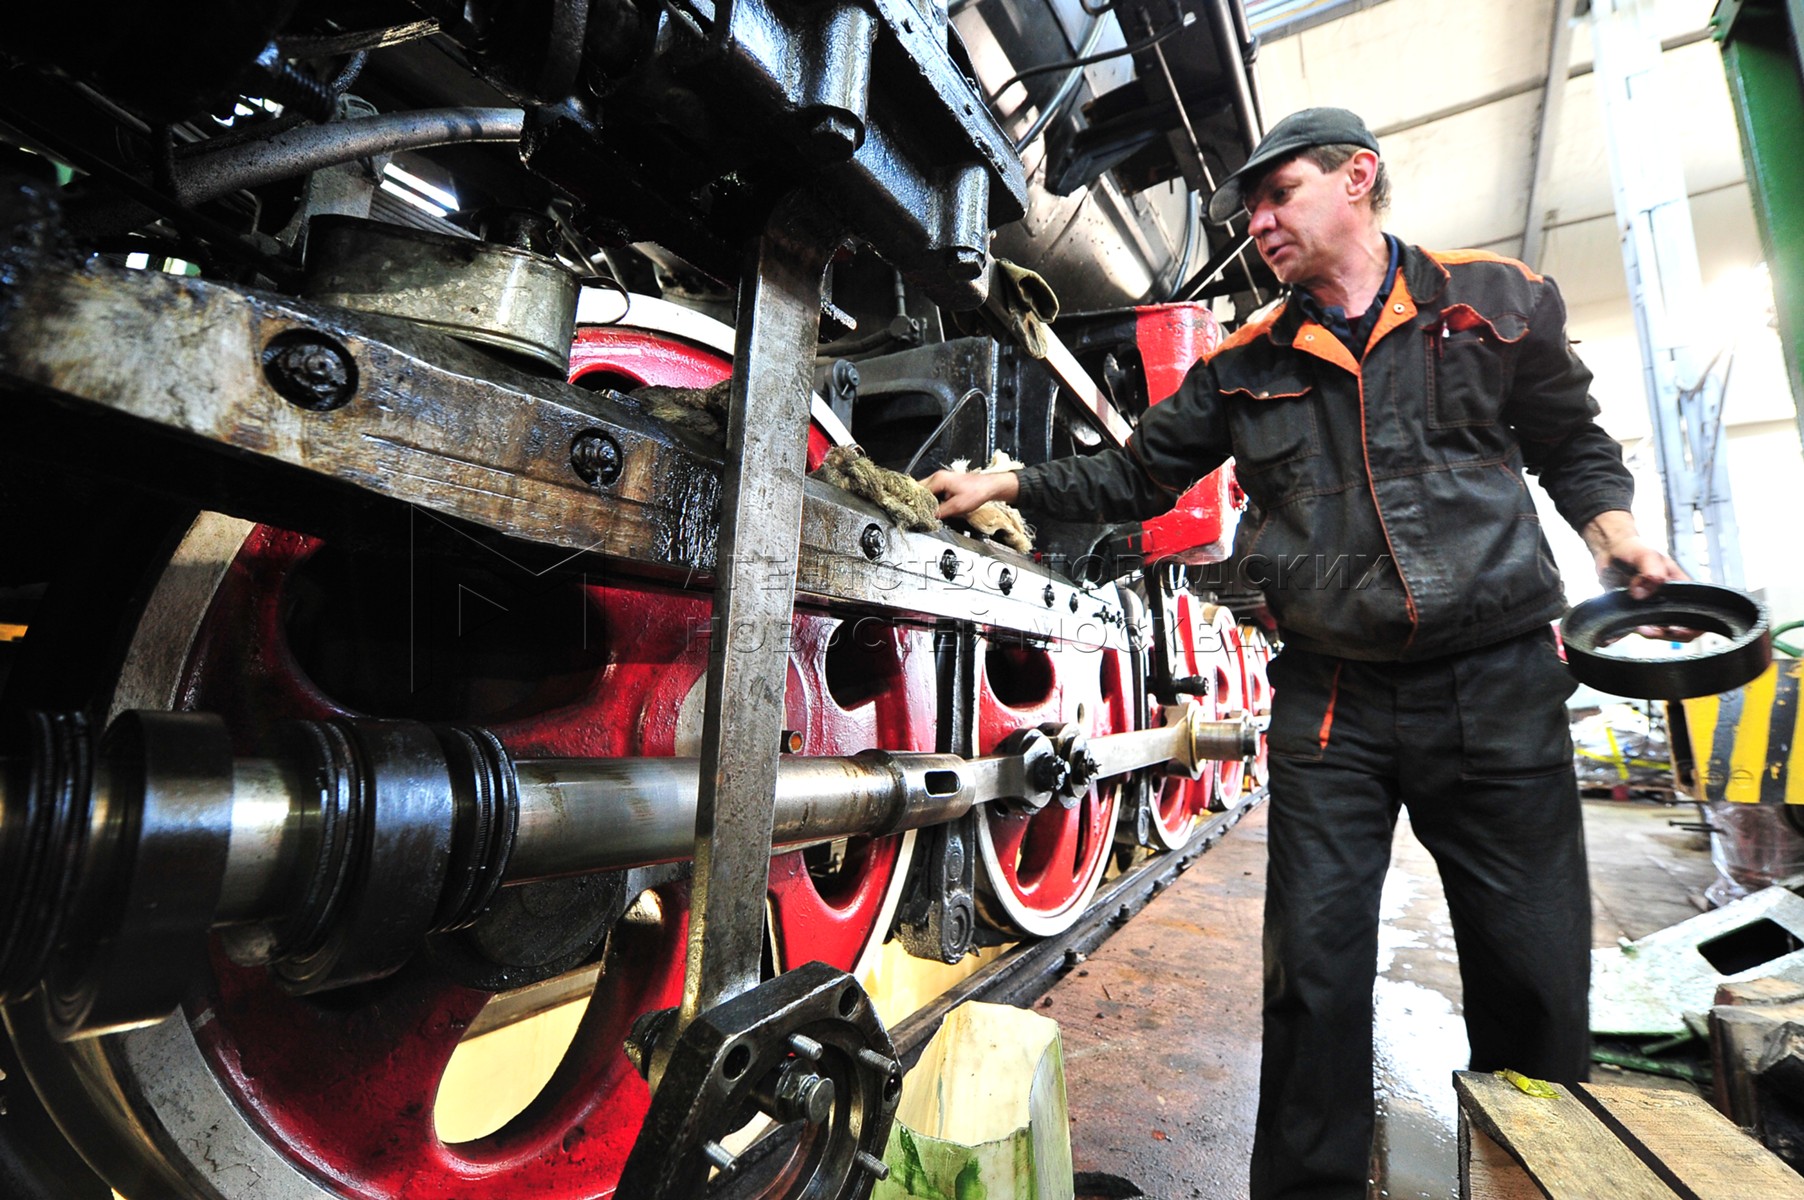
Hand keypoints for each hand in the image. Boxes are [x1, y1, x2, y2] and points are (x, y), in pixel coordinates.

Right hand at [922, 468, 1018, 519]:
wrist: (989, 487)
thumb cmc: (977, 492)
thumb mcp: (957, 507)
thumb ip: (940, 512)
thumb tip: (929, 518)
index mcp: (938, 480)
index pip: (918, 491)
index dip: (915, 503)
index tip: (914, 513)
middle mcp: (938, 477)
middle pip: (920, 490)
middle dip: (918, 501)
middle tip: (917, 513)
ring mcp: (942, 479)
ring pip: (926, 490)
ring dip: (925, 501)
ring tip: (925, 511)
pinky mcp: (946, 483)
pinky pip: (933, 491)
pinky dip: (931, 499)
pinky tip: (934, 507)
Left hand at [1582, 510, 1692, 639]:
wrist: (1610, 550)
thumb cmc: (1634, 549)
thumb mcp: (1647, 555)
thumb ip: (1650, 571)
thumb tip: (1642, 593)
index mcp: (1681, 590)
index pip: (1696, 616)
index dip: (1689, 627)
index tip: (1672, 628)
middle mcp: (1667, 602)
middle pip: (1676, 630)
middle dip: (1663, 634)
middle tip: (1645, 628)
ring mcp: (1649, 609)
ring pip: (1653, 631)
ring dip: (1643, 633)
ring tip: (1632, 627)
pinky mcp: (1631, 612)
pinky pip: (1628, 629)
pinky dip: (1620, 635)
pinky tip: (1610, 638)